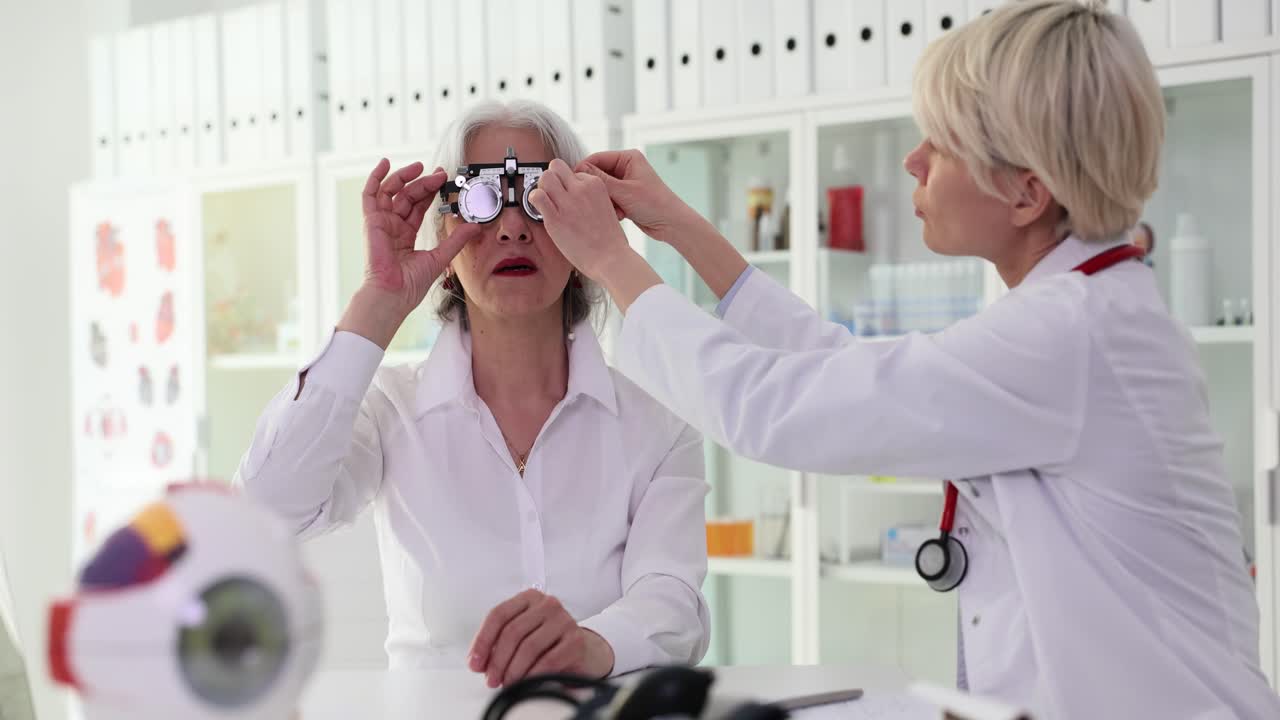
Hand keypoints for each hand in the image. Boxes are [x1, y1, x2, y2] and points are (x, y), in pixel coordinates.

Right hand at [361, 158, 479, 310]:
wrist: (394, 294)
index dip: (430, 191)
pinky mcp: (372, 221)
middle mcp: (393, 225)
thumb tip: (475, 227)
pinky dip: (375, 178)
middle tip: (440, 174)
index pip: (419, 205)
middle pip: (408, 195)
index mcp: (406, 233)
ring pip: (392, 191)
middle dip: (423, 182)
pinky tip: (385, 163)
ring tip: (420, 167)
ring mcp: (382, 222)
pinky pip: (370, 195)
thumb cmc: (410, 284)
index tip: (443, 179)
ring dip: (405, 176)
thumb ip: (456, 240)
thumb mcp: (440, 256)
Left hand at [467, 589, 614, 687]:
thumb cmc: (547, 643)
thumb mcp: (522, 635)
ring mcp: (564, 620)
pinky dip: (533, 675)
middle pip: (513, 631)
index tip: (475, 663)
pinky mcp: (576, 640)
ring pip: (529, 646)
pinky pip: (549, 661)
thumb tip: (478, 662)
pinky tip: (526, 683)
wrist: (582, 651)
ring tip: (507, 683)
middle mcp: (547, 604)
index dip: (483, 640)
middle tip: (491, 679)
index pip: (499, 614)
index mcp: (529, 598)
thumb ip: (498, 643)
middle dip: (497, 660)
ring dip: (513, 670)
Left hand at [527, 159, 634, 282]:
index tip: (568, 197)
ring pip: (545, 177)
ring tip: (546, 201)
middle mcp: (581, 189)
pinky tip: (540, 209)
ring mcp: (567, 203)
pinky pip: (536, 196)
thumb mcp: (607, 207)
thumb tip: (575, 194)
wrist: (610, 259)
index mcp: (596, 184)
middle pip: (556, 166)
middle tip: (553, 193)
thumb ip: (591, 197)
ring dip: (542, 187)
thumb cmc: (610, 240)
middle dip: (552, 177)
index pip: (573, 172)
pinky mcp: (555, 218)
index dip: (569, 185)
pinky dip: (534, 199)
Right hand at [575, 149, 706, 243]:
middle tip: (601, 203)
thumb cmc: (653, 204)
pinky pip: (609, 199)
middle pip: (597, 174)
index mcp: (628, 157)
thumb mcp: (623, 191)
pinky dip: (611, 207)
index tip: (575, 186)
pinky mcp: (625, 195)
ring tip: (617, 211)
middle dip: (598, 191)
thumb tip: (577, 170)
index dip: (583, 172)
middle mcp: (626, 166)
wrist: (671, 224)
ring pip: (602, 189)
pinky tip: (621, 216)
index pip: (595, 159)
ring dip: (606, 201)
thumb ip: (599, 180)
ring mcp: (625, 181)